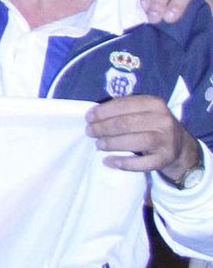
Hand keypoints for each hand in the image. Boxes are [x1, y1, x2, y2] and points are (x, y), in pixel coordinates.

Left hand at [86, 94, 203, 182]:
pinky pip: (142, 163)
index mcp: (155, 104)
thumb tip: (94, 115)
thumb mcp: (144, 112)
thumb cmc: (152, 125)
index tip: (89, 117)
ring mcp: (166, 140)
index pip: (125, 104)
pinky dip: (123, 163)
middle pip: (126, 123)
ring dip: (111, 143)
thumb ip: (124, 110)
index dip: (104, 111)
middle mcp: (163, 120)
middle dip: (104, 127)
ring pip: (134, 141)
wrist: (179, 146)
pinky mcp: (164, 159)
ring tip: (98, 144)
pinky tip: (109, 161)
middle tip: (90, 132)